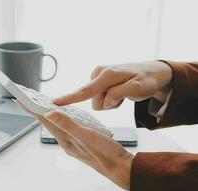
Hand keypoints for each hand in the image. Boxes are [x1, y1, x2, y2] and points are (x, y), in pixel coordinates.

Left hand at [16, 102, 131, 189]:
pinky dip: (62, 119)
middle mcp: (66, 142)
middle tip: (27, 99)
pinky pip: (66, 128)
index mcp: (65, 139)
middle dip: (36, 110)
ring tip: (40, 105)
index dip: (31, 108)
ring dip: (48, 114)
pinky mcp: (80, 143)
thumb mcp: (86, 135)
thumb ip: (67, 124)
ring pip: (56, 125)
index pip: (44, 120)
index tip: (19, 99)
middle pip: (47, 122)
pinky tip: (64, 116)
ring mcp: (73, 143)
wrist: (121, 169)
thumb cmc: (106, 154)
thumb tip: (49, 113)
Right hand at [54, 61, 172, 108]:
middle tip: (124, 97)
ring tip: (123, 93)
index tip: (55, 103)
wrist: (152, 72)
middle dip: (108, 103)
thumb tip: (105, 100)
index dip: (70, 98)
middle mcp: (99, 73)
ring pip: (97, 101)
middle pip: (94, 100)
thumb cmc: (147, 80)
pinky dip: (111, 98)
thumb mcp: (140, 88)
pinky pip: (100, 97)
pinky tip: (119, 92)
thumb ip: (120, 94)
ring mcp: (98, 76)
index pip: (86, 91)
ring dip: (111, 101)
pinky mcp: (99, 80)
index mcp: (107, 75)